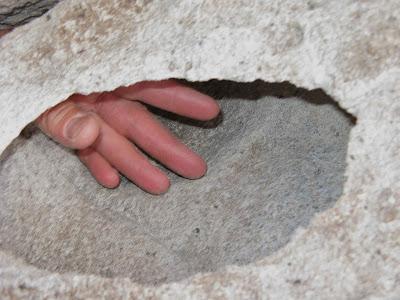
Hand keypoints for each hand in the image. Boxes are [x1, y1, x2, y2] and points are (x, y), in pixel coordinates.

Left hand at [36, 80, 219, 193]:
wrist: (12, 73)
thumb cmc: (34, 73)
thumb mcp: (48, 90)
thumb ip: (65, 113)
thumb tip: (90, 133)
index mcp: (103, 78)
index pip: (149, 88)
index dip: (180, 100)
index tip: (210, 112)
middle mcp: (100, 99)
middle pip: (139, 125)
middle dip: (167, 147)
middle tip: (197, 169)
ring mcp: (86, 117)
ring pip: (116, 143)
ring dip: (136, 165)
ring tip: (161, 186)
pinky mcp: (68, 131)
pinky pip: (85, 151)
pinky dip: (96, 164)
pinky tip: (111, 181)